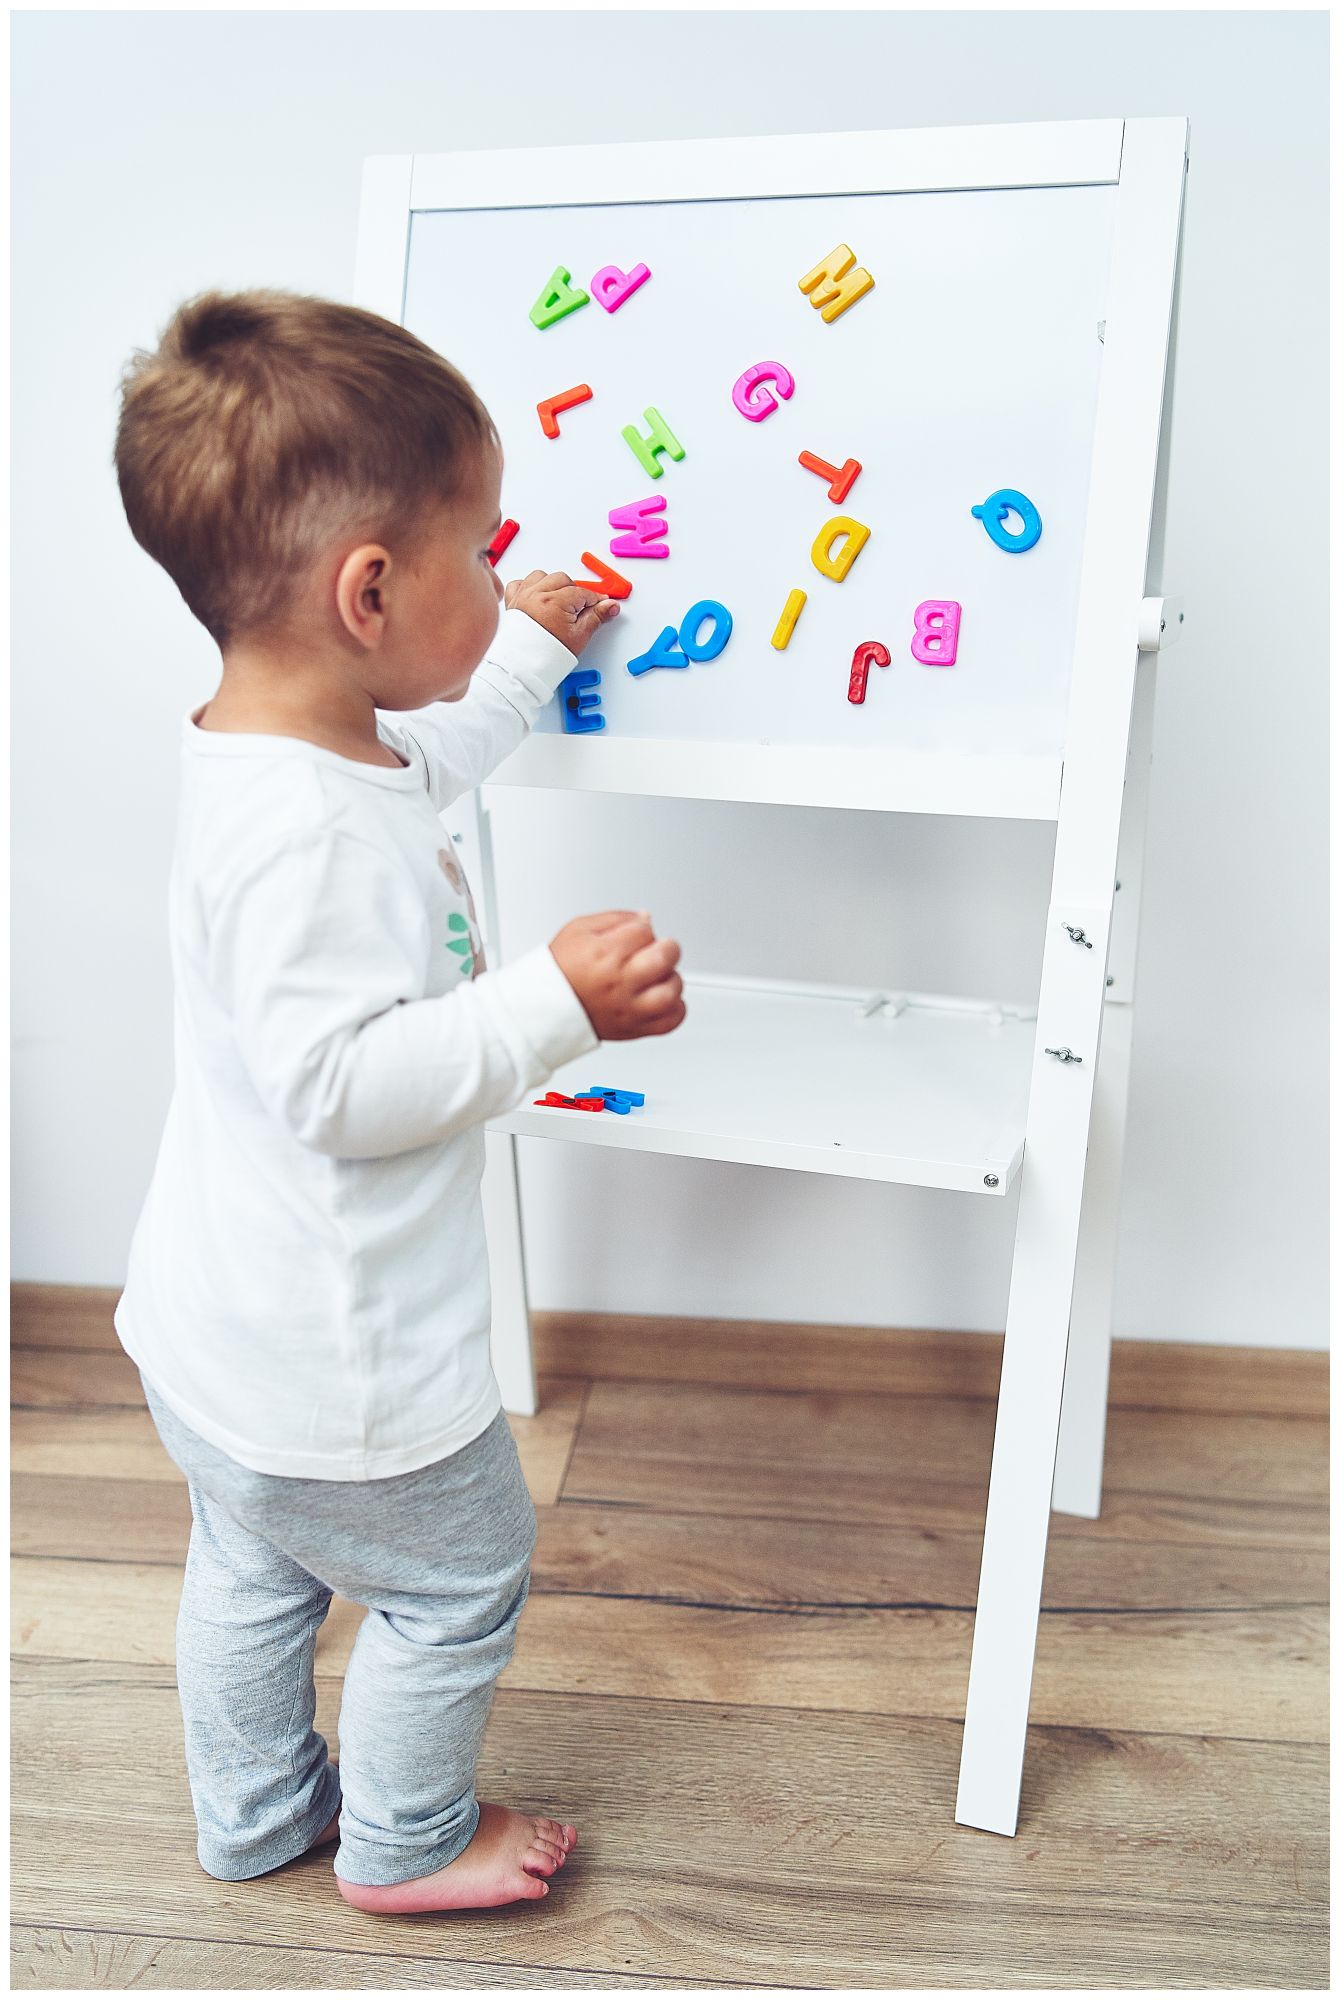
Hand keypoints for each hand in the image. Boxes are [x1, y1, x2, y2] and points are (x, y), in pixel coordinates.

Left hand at [504, 569, 620, 658]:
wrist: (524, 667)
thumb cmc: (548, 654)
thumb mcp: (579, 636)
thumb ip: (597, 617)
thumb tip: (611, 605)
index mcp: (555, 602)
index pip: (582, 592)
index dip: (594, 599)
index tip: (600, 604)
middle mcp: (537, 595)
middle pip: (563, 579)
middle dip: (574, 590)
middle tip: (580, 606)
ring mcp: (523, 597)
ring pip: (541, 576)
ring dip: (552, 583)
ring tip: (559, 599)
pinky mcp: (512, 602)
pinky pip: (518, 584)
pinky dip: (528, 586)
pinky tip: (536, 595)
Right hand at [549, 910, 684, 1040]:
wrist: (546, 1007)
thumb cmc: (560, 970)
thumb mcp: (579, 930)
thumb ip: (617, 919)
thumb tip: (645, 918)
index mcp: (605, 954)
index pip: (645, 931)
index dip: (643, 929)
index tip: (635, 936)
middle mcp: (619, 982)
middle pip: (664, 958)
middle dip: (667, 948)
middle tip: (659, 951)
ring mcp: (628, 1008)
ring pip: (671, 992)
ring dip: (672, 979)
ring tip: (660, 976)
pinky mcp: (633, 1029)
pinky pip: (670, 1022)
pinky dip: (675, 1009)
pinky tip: (662, 997)